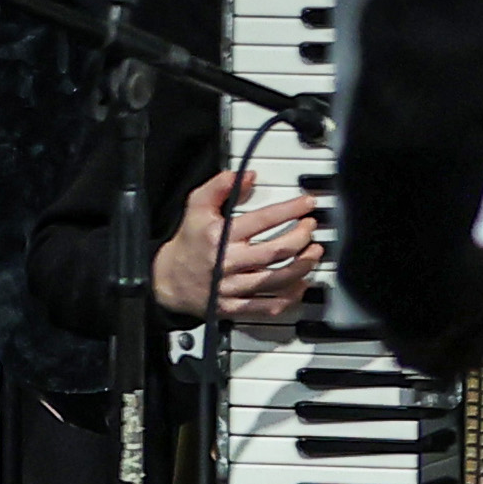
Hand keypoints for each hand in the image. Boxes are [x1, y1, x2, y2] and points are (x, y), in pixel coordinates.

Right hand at [154, 168, 320, 321]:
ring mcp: (233, 287)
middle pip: (277, 251)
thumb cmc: (188, 241)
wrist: (168, 280)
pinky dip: (290, 297)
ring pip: (278, 279)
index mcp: (221, 236)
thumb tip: (248, 176)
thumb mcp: (197, 206)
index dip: (290, 210)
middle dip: (301, 237)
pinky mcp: (235, 307)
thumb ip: (220, 186)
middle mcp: (229, 262)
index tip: (307, 205)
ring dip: (303, 265)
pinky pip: (268, 306)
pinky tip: (300, 285)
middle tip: (310, 228)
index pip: (263, 220)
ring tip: (314, 253)